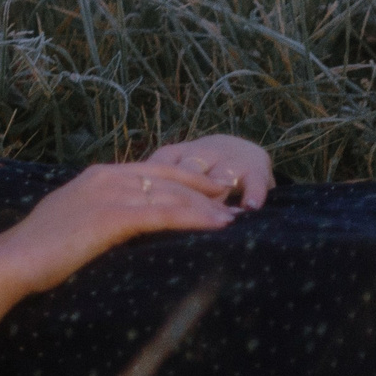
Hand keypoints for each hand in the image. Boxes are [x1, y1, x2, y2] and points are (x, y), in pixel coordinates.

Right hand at [0, 161, 239, 351]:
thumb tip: (118, 226)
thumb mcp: (71, 219)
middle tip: (235, 203)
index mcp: (98, 176)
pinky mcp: (112, 217)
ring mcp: (110, 195)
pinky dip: (195, 219)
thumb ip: (98, 213)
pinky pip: (164, 215)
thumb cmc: (39, 250)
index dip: (189, 181)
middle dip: (206, 192)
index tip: (215, 192)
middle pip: (170, 180)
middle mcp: (107, 178)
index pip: (155, 171)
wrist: (14, 260)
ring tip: (233, 220)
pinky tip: (216, 227)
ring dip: (208, 208)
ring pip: (173, 196)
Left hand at [143, 134, 271, 208]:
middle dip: (183, 196)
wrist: (239, 150)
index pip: (158, 168)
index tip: (140, 210)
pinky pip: (254, 183)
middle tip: (174, 220)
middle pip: (188, 172)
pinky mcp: (254, 169)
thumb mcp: (173, 175)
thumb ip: (150, 194)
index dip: (150, 189)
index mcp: (172, 155)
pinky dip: (252, 194)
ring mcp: (228, 160)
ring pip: (220, 178)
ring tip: (216, 219)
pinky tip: (249, 208)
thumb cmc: (194, 174)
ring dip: (217, 198)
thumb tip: (120, 225)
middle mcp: (199, 154)